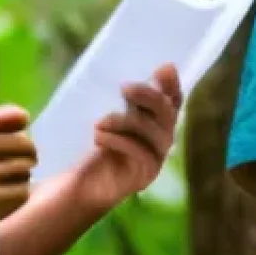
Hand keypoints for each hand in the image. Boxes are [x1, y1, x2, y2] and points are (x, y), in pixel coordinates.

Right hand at [0, 105, 35, 232]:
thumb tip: (24, 118)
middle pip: (25, 145)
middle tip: (17, 165)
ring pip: (26, 169)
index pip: (14, 116)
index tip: (20, 133)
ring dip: (20, 176)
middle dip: (26, 155)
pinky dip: (15, 196)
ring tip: (0, 184)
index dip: (21, 125)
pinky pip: (22, 193)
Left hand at [71, 64, 182, 214]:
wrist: (81, 185)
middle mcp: (163, 136)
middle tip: (125, 87)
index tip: (164, 69)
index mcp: (157, 121)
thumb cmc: (95, 147)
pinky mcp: (147, 174)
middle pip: (167, 112)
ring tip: (100, 122)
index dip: (173, 85)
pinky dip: (120, 141)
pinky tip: (99, 137)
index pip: (174, 99)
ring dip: (126, 122)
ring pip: (155, 132)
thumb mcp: (110, 117)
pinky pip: (141, 152)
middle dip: (148, 96)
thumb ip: (126, 100)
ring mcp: (158, 156)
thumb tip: (139, 72)